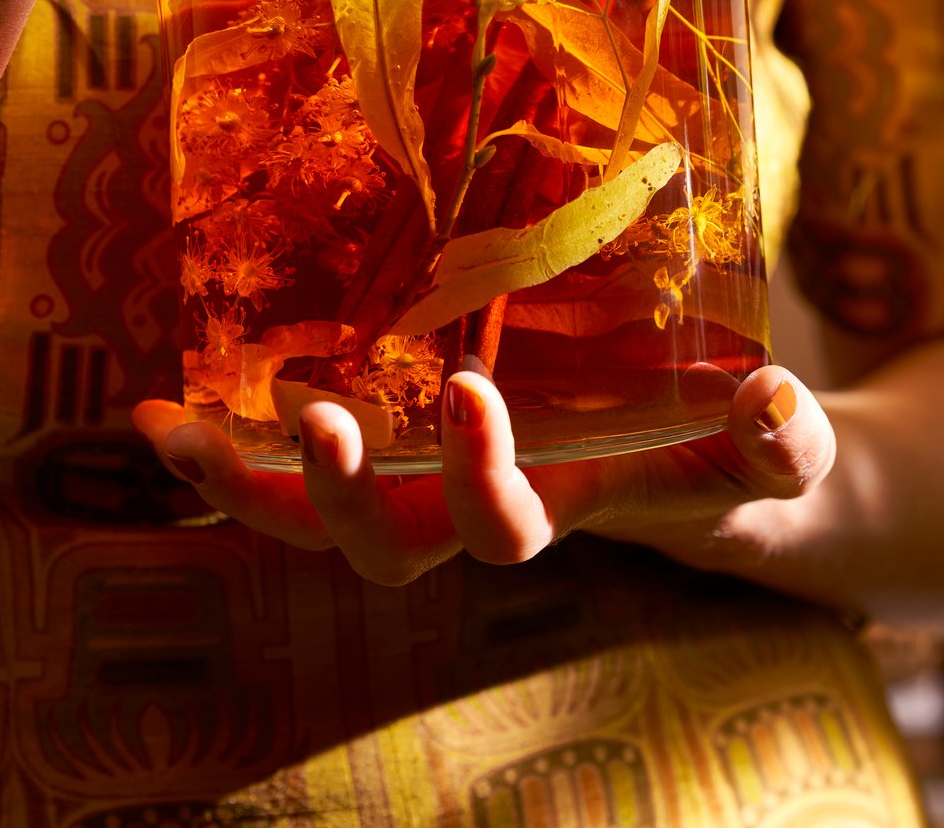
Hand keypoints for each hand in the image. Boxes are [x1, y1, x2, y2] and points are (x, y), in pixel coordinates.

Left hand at [131, 363, 835, 584]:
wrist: (707, 466)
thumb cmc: (734, 455)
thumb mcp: (774, 450)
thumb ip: (785, 439)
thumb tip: (777, 400)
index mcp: (563, 511)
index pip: (509, 529)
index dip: (480, 479)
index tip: (473, 395)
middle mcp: (479, 514)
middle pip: (388, 547)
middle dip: (342, 496)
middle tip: (317, 417)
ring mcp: (431, 486)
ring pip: (319, 522)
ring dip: (243, 483)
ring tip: (171, 429)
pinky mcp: (405, 446)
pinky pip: (298, 469)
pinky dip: (228, 455)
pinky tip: (158, 416)